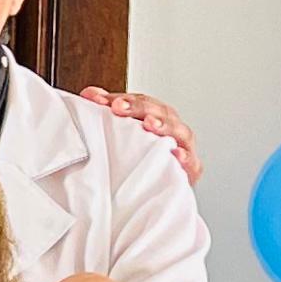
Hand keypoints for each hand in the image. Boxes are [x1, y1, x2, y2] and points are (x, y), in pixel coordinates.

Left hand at [79, 84, 199, 181]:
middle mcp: (171, 126)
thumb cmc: (140, 155)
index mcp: (156, 114)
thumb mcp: (122, 133)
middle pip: (159, 111)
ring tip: (149, 123)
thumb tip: (90, 94)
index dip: (121, 98)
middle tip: (118, 107)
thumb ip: (109, 111)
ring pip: (178, 131)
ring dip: (163, 126)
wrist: (156, 187)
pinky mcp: (191, 169)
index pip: (140, 101)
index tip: (97, 99)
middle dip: (138, 107)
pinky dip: (186, 157)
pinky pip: (191, 162)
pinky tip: (176, 154)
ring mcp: (183, 146)